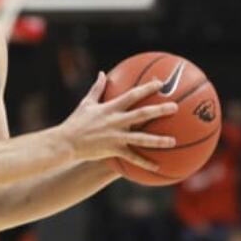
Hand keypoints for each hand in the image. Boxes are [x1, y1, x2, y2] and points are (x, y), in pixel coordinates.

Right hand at [59, 73, 177, 171]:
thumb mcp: (86, 103)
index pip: (132, 95)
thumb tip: (102, 73)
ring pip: (141, 138)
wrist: (66, 142)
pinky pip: (132, 157)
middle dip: (159, 110)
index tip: (160, 83)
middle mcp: (115, 121)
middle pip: (141, 114)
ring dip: (158, 140)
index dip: (147, 88)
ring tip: (173, 141)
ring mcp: (115, 136)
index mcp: (110, 108)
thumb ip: (97, 88)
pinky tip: (157, 166)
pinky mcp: (113, 150)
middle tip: (175, 107)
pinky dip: (144, 162)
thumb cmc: (75, 122)